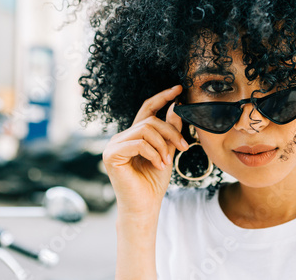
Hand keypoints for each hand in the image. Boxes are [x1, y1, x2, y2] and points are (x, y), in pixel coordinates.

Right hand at [102, 85, 187, 215]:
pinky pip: (138, 143)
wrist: (145, 206)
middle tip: (184, 147)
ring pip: (145, 129)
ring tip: (166, 161)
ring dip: (162, 145)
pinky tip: (158, 165)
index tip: (178, 89)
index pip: (147, 109)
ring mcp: (114, 145)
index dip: (162, 96)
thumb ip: (170, 130)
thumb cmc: (154, 182)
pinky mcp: (111, 155)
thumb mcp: (167, 152)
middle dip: (171, 131)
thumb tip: (176, 106)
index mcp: (134, 135)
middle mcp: (122, 137)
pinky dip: (153, 153)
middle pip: (150, 120)